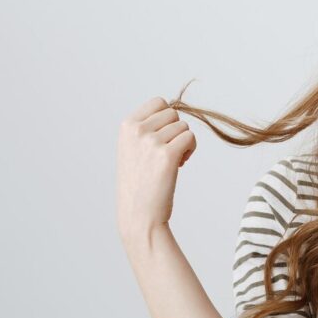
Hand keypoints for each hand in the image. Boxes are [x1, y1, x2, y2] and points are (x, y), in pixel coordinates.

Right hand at [116, 97, 196, 240]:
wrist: (139, 215)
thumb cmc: (139, 184)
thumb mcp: (132, 149)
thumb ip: (146, 128)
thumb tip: (173, 110)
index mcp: (126, 125)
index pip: (159, 102)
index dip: (167, 119)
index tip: (162, 138)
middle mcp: (137, 130)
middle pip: (173, 113)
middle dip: (176, 131)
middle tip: (169, 152)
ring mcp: (151, 142)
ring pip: (184, 127)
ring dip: (184, 143)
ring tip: (174, 162)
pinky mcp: (167, 155)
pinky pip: (190, 138)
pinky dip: (190, 150)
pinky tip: (181, 164)